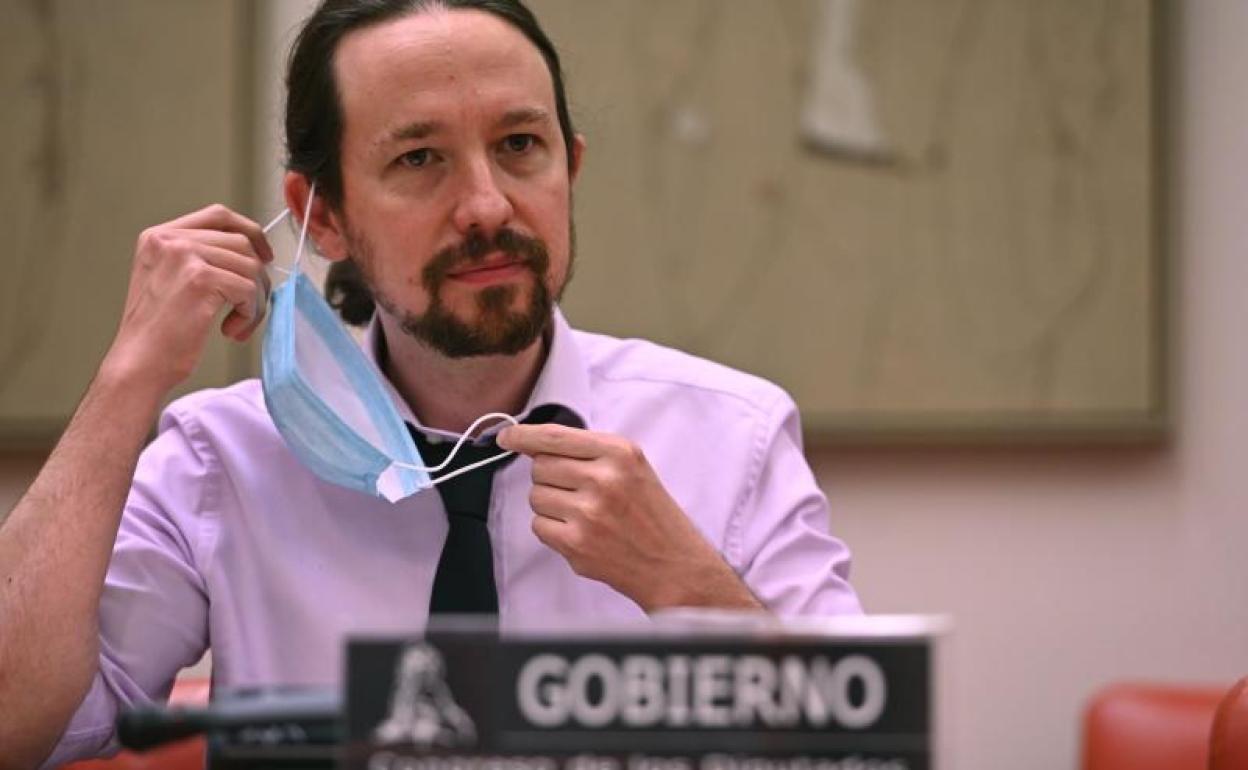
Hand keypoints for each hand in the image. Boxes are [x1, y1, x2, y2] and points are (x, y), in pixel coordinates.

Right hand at [102, 204, 273, 396]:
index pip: (218, 216)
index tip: (265, 256)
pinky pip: (249, 289)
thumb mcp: (170, 280)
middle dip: (257, 278)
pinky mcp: (200, 279)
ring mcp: (184, 256)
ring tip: (237, 325)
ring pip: (250, 267)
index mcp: (158, 236)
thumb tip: (255, 254)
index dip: (249, 231)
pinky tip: (231, 331)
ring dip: (255, 302)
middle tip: (250, 309)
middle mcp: (168, 239)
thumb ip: (201, 259)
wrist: (138, 364)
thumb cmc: (159, 333)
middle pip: (241, 243)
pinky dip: (250, 314)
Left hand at [496, 424, 761, 611]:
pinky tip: (580, 533)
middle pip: (540, 466)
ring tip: (584, 515)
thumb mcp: (633, 467)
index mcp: (619, 452)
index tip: (507, 437)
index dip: (523, 436)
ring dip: (551, 505)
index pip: (554, 437)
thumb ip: (590, 453)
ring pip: (535, 496)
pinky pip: (539, 526)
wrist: (673, 564)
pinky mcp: (576, 543)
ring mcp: (588, 512)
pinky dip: (552, 530)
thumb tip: (534, 445)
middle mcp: (603, 478)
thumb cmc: (652, 514)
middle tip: (577, 492)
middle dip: (550, 477)